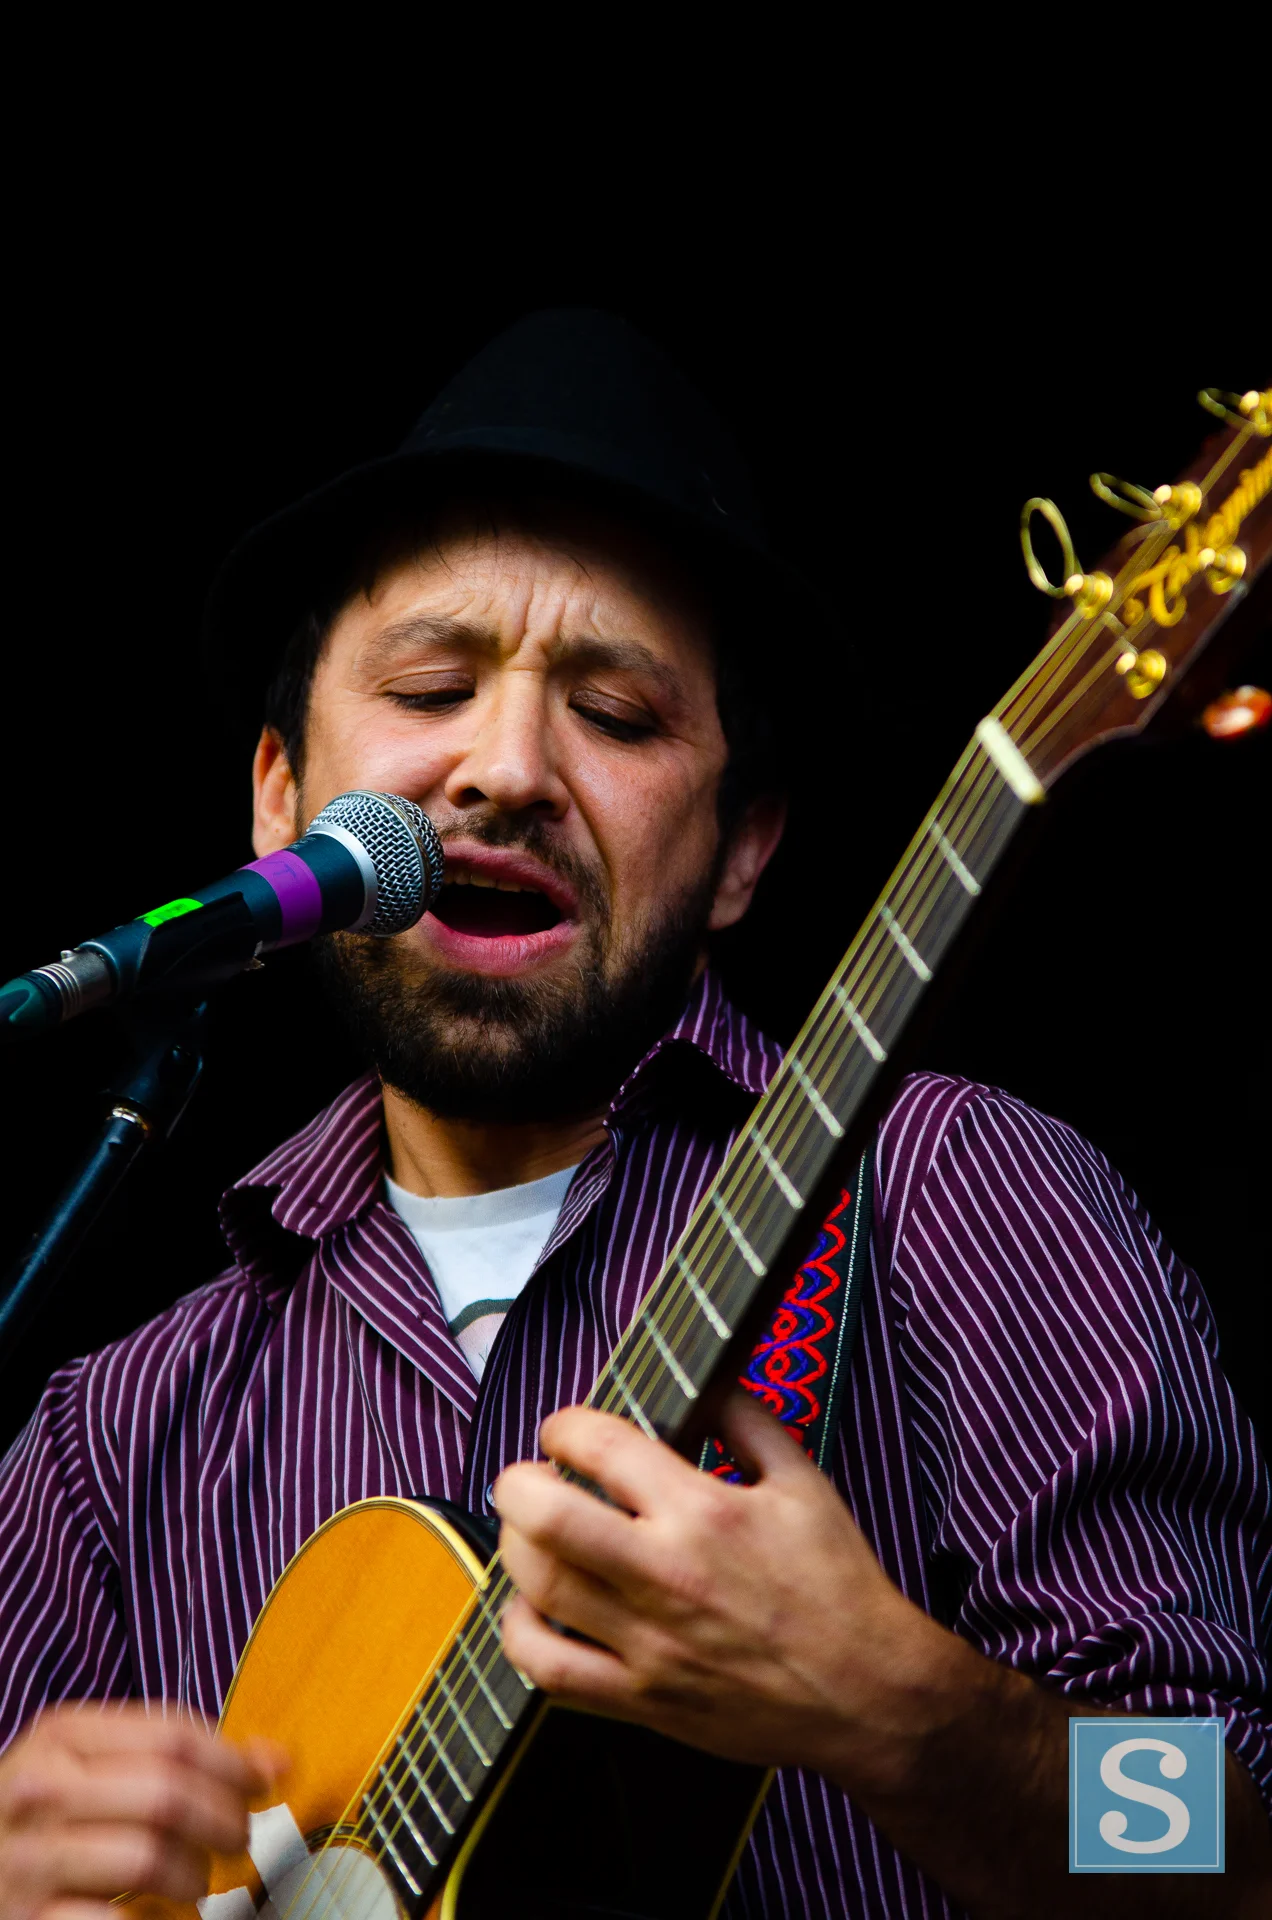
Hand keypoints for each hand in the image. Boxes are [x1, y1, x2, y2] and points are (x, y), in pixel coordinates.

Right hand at [0, 1704, 283, 1919]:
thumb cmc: (51, 1813)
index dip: (234, 1762)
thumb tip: (277, 1760)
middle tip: (240, 1840)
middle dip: (224, 1820)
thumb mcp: (96, 1763)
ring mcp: (27, 1859)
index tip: (267, 1782)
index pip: (174, 1736)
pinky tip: (160, 1918)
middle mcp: (39, 1789)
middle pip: (167, 1794)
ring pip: (148, 1858)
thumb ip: (175, 1753)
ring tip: (197, 1883)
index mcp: (62, 1734)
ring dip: (194, 1877)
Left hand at [494, 1390, 976, 1788]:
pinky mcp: (642, 1699)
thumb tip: (703, 1379)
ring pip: (538, 1586)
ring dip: (515, 1545)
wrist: (869, 1694)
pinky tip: (534, 1607)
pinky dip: (519, 1631)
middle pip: (544, 1515)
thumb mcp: (804, 1481)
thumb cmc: (839, 1586)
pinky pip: (549, 1670)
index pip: (601, 1445)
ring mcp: (649, 1642)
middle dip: (517, 1480)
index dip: (565, 1424)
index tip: (566, 1430)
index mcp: (706, 1511)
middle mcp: (668, 1574)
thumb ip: (746, 1418)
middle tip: (528, 1475)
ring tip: (530, 1530)